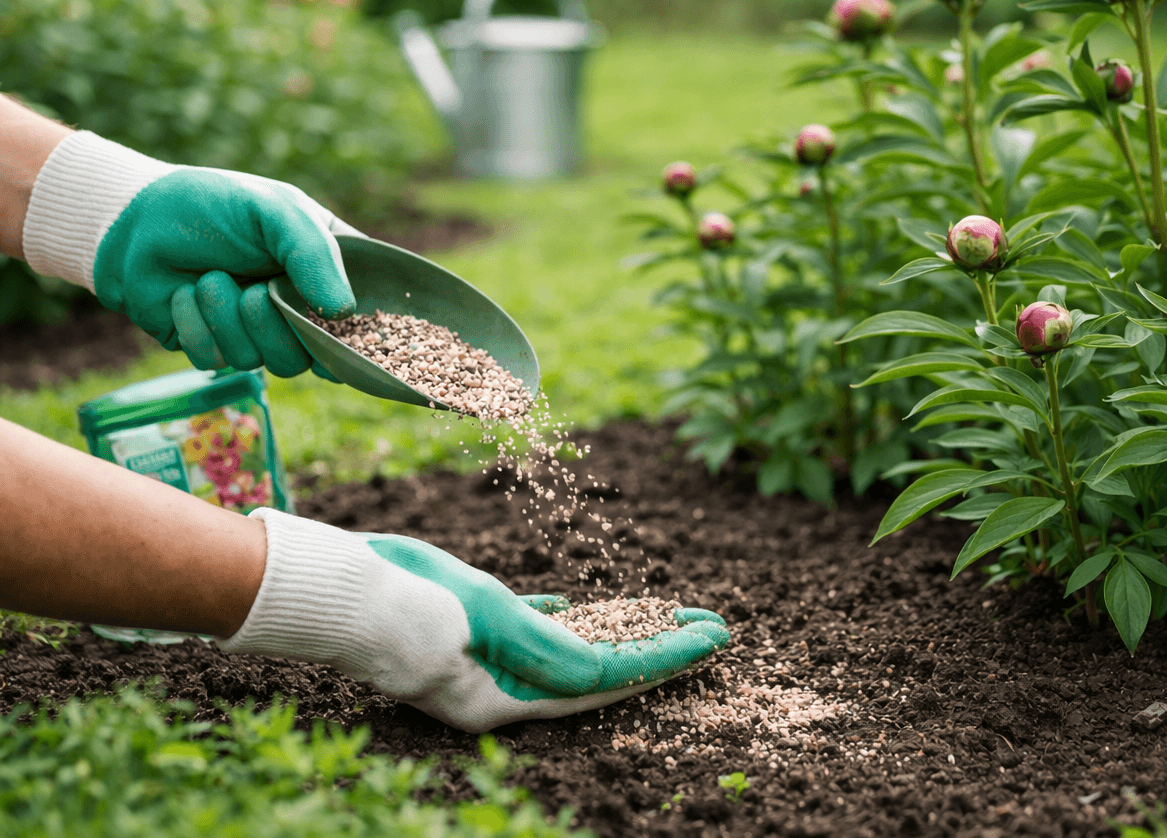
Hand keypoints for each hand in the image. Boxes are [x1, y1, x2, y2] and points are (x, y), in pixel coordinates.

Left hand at [21, 131, 359, 376]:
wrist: (134, 220)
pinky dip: (194, 326)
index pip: (364, 318)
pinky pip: (215, 361)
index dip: (359, 335)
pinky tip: (183, 295)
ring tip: (209, 279)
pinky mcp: (212, 346)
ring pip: (264, 362)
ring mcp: (255, 331)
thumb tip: (344, 312)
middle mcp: (297, 307)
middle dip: (277, 326)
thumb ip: (314, 255)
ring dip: (229, 320)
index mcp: (326, 272)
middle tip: (254, 291)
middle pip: (314, 355)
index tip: (340, 330)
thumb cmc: (213, 204)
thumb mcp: (275, 210)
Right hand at [220, 510, 729, 731]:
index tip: (714, 637)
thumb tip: (602, 671)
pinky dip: (559, 619)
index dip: (665, 659)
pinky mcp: (466, 635)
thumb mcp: (482, 616)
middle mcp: (499, 689)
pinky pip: (528, 631)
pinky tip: (579, 609)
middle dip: (659, 649)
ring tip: (668, 616)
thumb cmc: (403, 600)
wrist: (334, 586)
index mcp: (502, 699)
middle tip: (713, 627)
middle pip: (600, 672)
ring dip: (619, 632)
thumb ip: (543, 645)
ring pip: (570, 651)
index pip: (607, 681)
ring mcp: (482, 664)